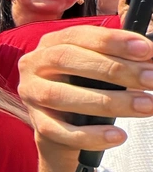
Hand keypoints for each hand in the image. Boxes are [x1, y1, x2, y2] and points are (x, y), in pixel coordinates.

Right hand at [17, 25, 152, 154]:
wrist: (67, 125)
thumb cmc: (88, 87)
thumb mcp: (99, 66)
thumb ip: (120, 57)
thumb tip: (149, 57)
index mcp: (51, 44)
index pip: (78, 35)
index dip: (112, 41)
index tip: (146, 50)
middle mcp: (34, 65)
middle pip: (66, 60)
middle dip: (114, 69)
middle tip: (151, 80)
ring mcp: (31, 94)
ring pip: (60, 96)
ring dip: (108, 102)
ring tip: (146, 106)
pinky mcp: (37, 124)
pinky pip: (60, 131)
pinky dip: (90, 136)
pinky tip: (117, 136)